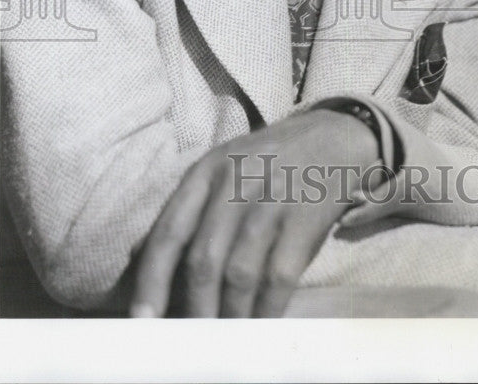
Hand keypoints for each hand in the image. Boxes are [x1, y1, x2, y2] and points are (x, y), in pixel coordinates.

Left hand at [129, 108, 378, 317]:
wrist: (335, 135)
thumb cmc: (271, 162)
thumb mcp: (225, 169)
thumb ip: (191, 211)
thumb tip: (143, 263)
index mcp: (207, 171)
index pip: (170, 230)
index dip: (151, 279)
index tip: (142, 321)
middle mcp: (235, 182)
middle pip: (203, 259)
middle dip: (194, 310)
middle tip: (192, 342)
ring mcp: (272, 200)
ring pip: (239, 274)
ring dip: (230, 316)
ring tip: (226, 339)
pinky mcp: (306, 218)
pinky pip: (279, 277)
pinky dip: (266, 310)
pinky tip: (261, 325)